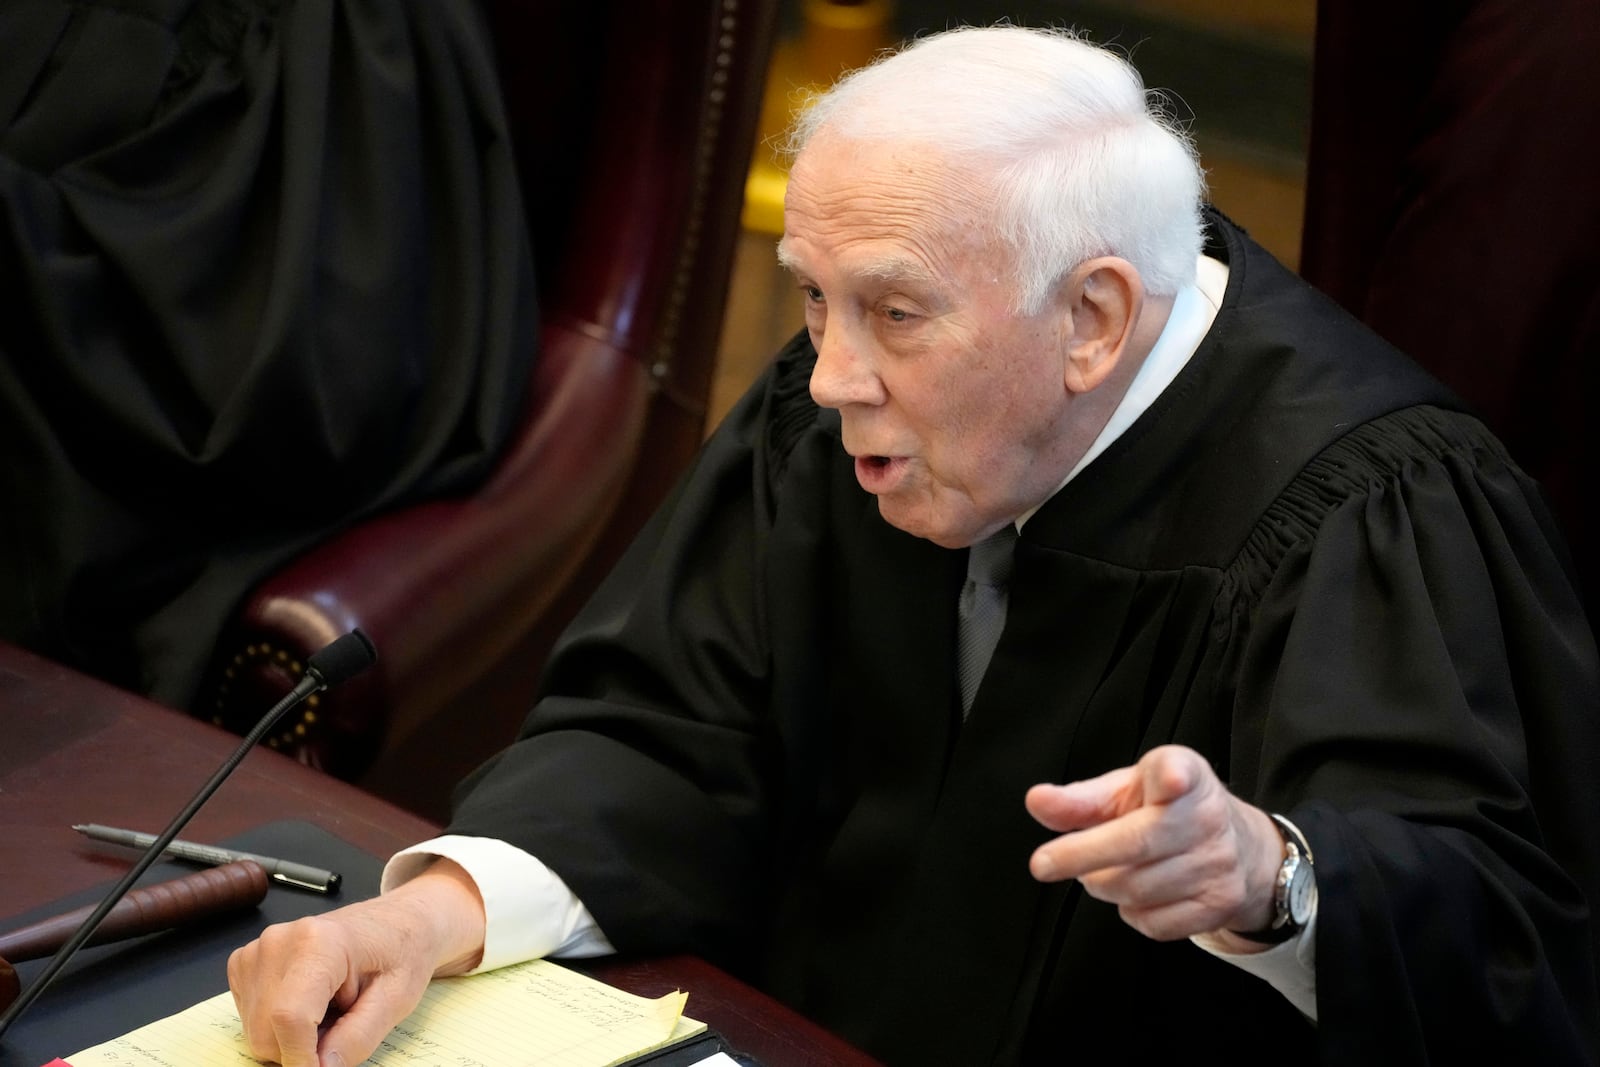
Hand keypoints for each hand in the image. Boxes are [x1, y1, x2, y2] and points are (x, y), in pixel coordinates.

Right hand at [227, 859, 486, 1066]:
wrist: (394, 922)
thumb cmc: (401, 952)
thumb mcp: (397, 999)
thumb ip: (358, 1038)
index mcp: (320, 942)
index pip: (289, 1017)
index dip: (301, 1059)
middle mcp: (278, 941)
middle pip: (266, 1032)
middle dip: (302, 1049)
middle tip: (342, 1025)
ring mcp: (257, 950)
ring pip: (255, 1031)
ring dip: (291, 1037)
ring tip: (329, 1009)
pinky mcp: (245, 963)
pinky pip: (250, 1018)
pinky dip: (278, 1024)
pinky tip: (310, 1002)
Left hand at [1024, 745, 1283, 946]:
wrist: (1239, 848)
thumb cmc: (1166, 811)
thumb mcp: (1124, 792)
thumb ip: (1079, 800)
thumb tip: (1036, 801)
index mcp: (1184, 774)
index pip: (1180, 772)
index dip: (1173, 776)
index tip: (1171, 780)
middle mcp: (1209, 817)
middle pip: (1136, 844)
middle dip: (1080, 857)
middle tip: (1047, 863)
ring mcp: (1220, 864)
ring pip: (1137, 889)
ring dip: (1102, 885)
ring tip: (1105, 870)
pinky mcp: (1221, 904)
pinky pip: (1154, 923)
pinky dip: (1130, 913)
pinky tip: (1137, 893)